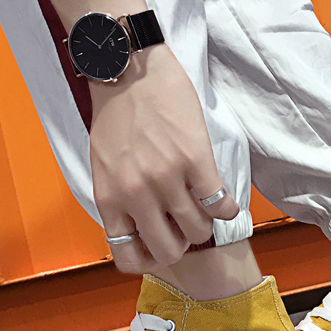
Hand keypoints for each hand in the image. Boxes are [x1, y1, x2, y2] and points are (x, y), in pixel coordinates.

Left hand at [90, 44, 239, 273]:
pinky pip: (220, 203)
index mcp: (109, 198)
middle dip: (182, 245)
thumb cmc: (114, 116)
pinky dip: (227, 208)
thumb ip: (118, 200)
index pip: (128, 258)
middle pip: (169, 250)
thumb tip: (140, 228)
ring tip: (203, 207)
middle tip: (185, 227)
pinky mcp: (195, 158)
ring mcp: (166, 177)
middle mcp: (136, 194)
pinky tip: (224, 200)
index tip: (159, 246)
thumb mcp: (102, 166)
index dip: (148, 260)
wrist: (129, 70)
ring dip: (205, 224)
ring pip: (199, 230)